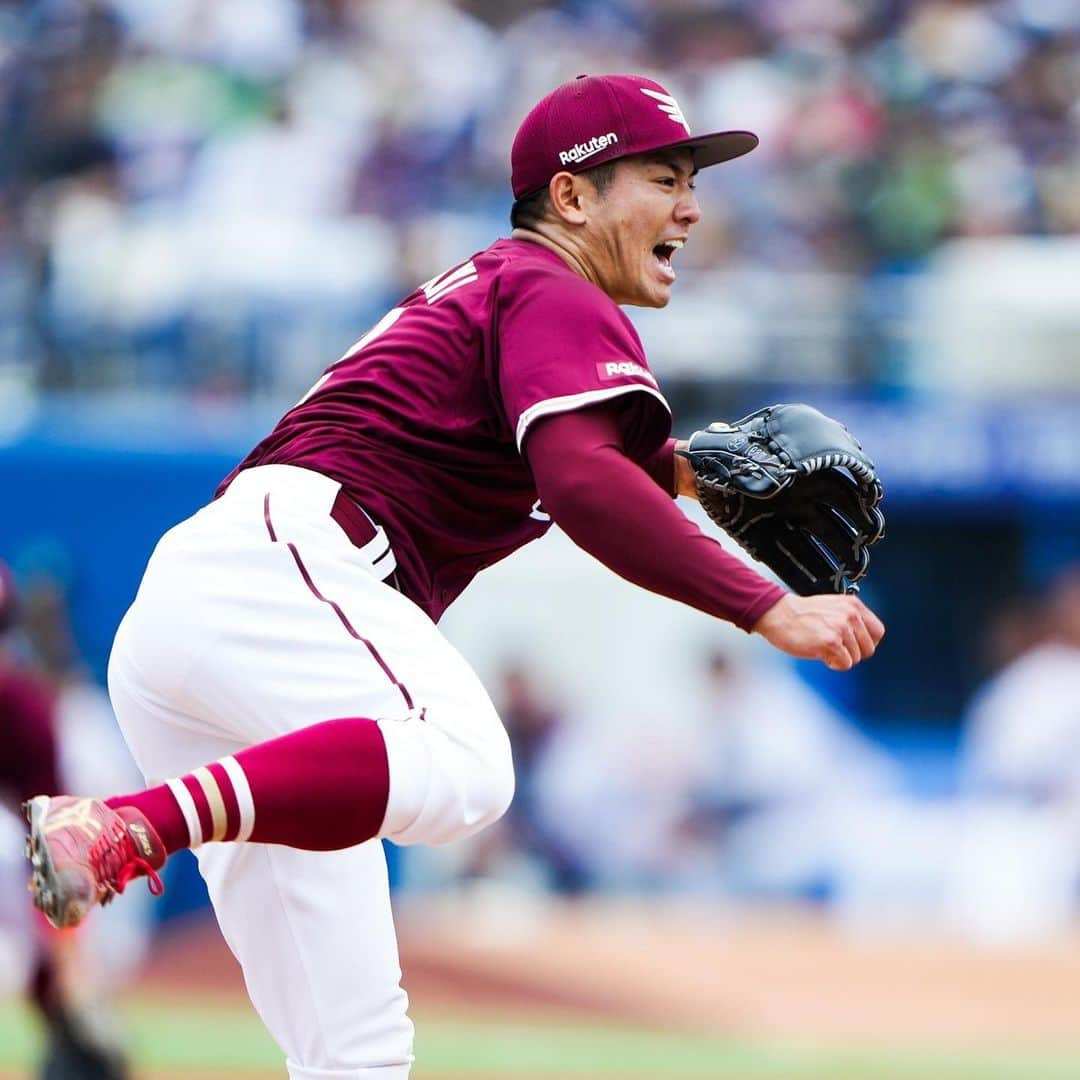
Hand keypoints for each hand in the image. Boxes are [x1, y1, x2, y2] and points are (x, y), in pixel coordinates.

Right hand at [752, 592, 883, 669]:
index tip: (854, 644)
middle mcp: (850, 615)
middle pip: (868, 648)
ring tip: (824, 647)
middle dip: (853, 652)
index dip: (866, 642)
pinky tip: (821, 654)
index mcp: (853, 605)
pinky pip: (844, 664)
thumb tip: (862, 638)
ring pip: (856, 658)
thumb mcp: (833, 607)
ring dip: (840, 658)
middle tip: (835, 647)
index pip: (878, 632)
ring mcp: (841, 629)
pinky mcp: (831, 642)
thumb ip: (850, 619)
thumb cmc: (800, 613)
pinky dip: (833, 664)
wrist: (778, 614)